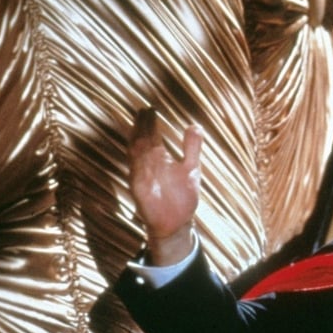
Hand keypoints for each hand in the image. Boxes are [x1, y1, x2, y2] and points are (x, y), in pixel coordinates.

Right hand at [129, 108, 202, 265]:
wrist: (176, 223)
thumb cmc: (181, 196)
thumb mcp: (191, 168)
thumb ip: (191, 147)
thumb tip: (195, 125)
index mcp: (159, 159)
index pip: (151, 137)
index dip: (149, 123)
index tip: (149, 109)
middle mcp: (149, 166)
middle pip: (142, 142)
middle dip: (142, 127)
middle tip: (143, 110)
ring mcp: (143, 178)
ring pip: (137, 155)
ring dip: (138, 140)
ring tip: (139, 125)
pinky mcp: (140, 191)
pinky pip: (137, 174)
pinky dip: (137, 162)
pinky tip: (137, 150)